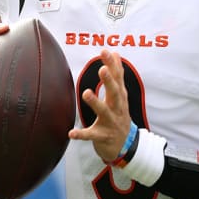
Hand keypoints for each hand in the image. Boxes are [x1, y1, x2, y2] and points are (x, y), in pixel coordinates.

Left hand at [69, 49, 133, 165]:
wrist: (126, 146)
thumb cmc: (119, 116)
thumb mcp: (120, 95)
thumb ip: (116, 75)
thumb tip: (115, 52)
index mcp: (119, 97)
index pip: (117, 78)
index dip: (112, 65)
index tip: (106, 51)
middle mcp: (117, 108)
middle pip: (114, 93)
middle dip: (109, 81)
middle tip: (102, 69)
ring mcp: (110, 123)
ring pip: (104, 112)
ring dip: (95, 103)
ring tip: (86, 93)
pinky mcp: (103, 136)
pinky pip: (91, 135)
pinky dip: (82, 134)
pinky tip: (71, 133)